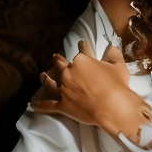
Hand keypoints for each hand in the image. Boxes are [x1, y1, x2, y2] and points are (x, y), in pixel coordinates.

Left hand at [30, 41, 147, 140]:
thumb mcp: (118, 67)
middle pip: (61, 65)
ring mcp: (64, 90)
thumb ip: (113, 55)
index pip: (82, 51)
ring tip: (42, 75)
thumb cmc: (117, 85)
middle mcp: (69, 73)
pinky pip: (49, 106)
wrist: (112, 107)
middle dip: (58, 60)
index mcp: (82, 61)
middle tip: (55, 57)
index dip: (82, 47)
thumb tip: (111, 47)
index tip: (81, 44)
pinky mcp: (63, 105)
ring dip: (45, 78)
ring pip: (51, 83)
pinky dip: (40, 106)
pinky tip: (32, 106)